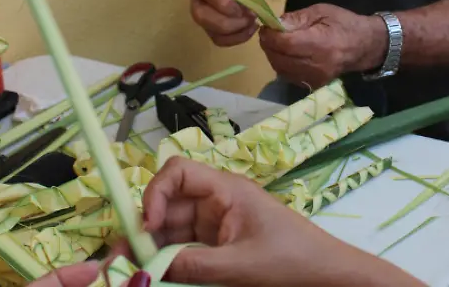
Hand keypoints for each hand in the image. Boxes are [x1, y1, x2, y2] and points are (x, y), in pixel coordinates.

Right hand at [142, 157, 423, 286]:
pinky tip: (155, 275)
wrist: (326, 275)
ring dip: (152, 248)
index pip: (178, 172)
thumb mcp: (239, 266)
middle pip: (168, 206)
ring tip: (132, 273)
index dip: (155, 193)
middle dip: (144, 230)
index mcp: (226, 190)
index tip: (147, 226)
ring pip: (172, 230)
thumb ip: (192, 267)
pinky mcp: (219, 245)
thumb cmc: (291, 259)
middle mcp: (217, 201)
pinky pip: (185, 248)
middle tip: (122, 261)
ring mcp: (217, 224)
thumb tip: (148, 270)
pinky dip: (168, 260)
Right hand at [189, 0, 267, 46]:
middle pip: (203, 16)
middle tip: (252, 15)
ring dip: (236, 31)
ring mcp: (202, 12)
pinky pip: (219, 39)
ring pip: (211, 31)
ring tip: (253, 21)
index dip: (225, 2)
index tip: (246, 5)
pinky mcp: (209, 25)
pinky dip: (237, 38)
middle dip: (232, 21)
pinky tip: (250, 28)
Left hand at [258, 4, 387, 88]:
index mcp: (321, 43)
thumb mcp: (321, 11)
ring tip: (276, 43)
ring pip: (280, 69)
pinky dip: (281, 65)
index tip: (266, 27)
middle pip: (279, 58)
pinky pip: (288, 76)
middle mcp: (317, 65)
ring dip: (273, 55)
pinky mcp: (314, 85)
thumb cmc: (343, 24)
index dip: (270, 36)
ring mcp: (316, 78)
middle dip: (268, 45)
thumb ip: (297, 18)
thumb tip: (275, 24)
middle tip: (268, 33)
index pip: (286, 44)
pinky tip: (286, 54)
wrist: (364, 46)